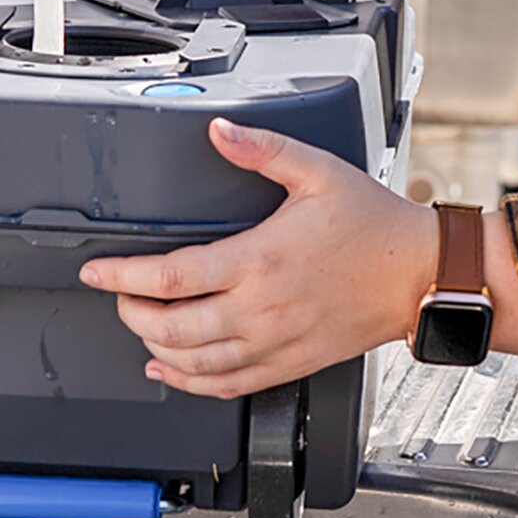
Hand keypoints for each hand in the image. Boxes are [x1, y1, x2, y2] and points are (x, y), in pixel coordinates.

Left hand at [79, 118, 439, 397]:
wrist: (418, 274)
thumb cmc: (374, 225)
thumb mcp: (318, 171)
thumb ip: (262, 150)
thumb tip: (219, 131)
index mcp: (260, 259)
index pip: (172, 277)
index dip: (124, 276)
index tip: (98, 270)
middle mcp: (260, 308)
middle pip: (172, 326)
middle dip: (133, 312)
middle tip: (119, 293)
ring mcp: (274, 343)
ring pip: (193, 362)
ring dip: (154, 348)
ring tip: (139, 326)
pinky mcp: (288, 364)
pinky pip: (226, 386)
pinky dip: (188, 383)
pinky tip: (170, 370)